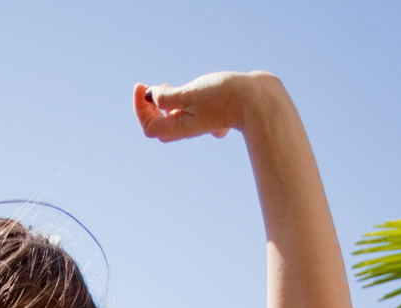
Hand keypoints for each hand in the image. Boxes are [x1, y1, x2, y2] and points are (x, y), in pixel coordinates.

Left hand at [133, 73, 281, 142]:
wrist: (260, 101)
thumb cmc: (225, 96)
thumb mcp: (190, 93)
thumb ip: (167, 97)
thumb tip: (151, 97)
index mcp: (181, 127)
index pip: (149, 126)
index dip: (139, 107)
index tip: (142, 86)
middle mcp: (191, 128)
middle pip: (161, 125)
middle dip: (152, 106)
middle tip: (158, 86)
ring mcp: (205, 122)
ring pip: (178, 118)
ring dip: (170, 103)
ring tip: (173, 86)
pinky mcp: (218, 113)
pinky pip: (198, 112)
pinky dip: (191, 102)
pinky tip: (200, 92)